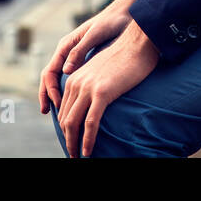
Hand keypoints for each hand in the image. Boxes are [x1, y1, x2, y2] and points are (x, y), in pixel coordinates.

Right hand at [38, 0, 137, 114]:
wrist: (124, 15)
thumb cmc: (110, 23)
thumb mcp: (95, 35)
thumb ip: (80, 51)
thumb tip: (65, 72)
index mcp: (66, 45)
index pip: (50, 71)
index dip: (50, 89)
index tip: (57, 104)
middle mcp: (67, 52)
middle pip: (50, 76)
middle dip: (47, 94)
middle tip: (46, 112)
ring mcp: (74, 56)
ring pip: (58, 78)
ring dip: (55, 94)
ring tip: (58, 111)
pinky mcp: (84, 60)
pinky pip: (71, 78)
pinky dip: (68, 90)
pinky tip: (74, 101)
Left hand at [57, 20, 159, 156]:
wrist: (137, 43)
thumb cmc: (125, 58)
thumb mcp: (101, 70)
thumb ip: (92, 83)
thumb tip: (94, 99)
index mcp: (74, 78)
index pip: (63, 110)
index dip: (66, 129)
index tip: (72, 142)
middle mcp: (76, 83)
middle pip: (65, 119)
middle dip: (68, 140)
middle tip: (73, 154)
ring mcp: (88, 88)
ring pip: (73, 123)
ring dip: (74, 144)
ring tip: (78, 156)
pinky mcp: (102, 93)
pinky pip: (90, 123)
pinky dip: (88, 140)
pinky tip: (88, 151)